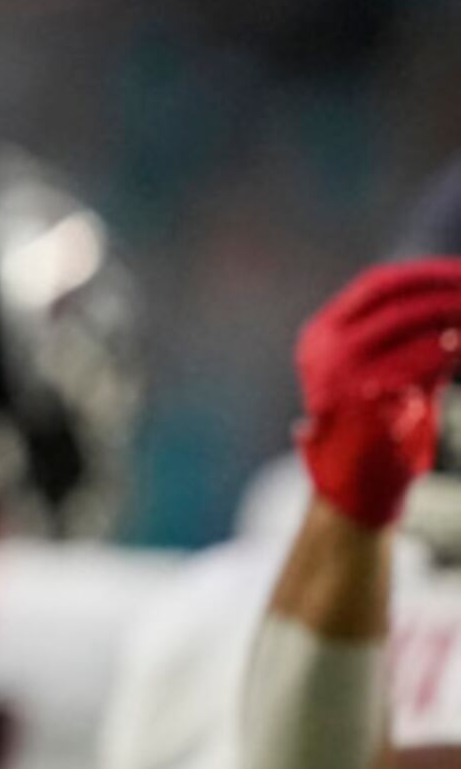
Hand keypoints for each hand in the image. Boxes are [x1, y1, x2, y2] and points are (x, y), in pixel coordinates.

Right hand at [292, 258, 460, 524]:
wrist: (351, 493)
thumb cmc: (379, 430)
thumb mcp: (384, 374)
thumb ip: (408, 339)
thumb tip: (456, 300)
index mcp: (322, 336)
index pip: (378, 286)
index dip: (426, 275)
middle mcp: (324, 349)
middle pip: (395, 300)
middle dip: (445, 291)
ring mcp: (338, 375)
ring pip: (407, 325)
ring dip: (452, 316)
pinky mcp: (363, 402)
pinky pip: (417, 363)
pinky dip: (446, 350)